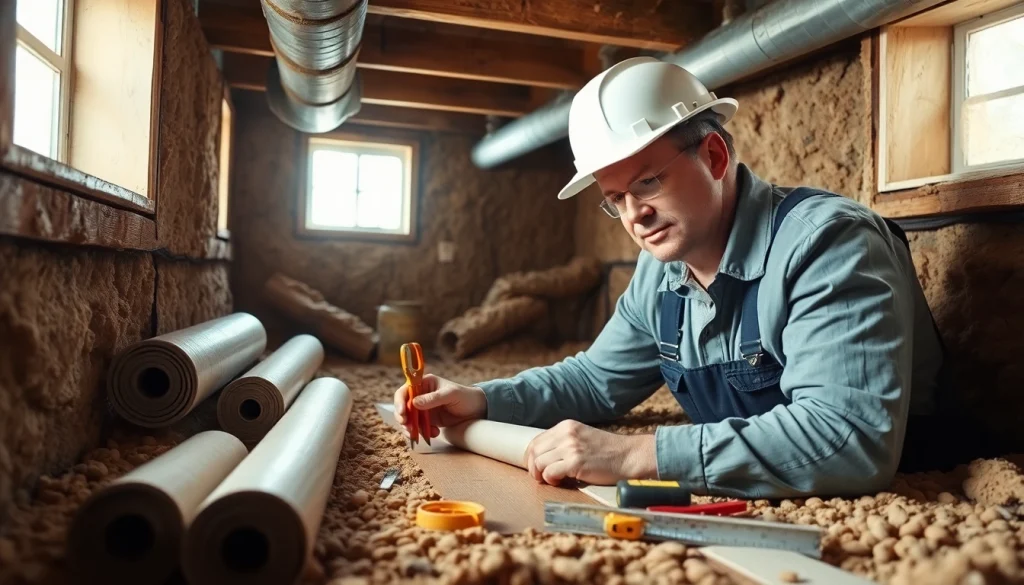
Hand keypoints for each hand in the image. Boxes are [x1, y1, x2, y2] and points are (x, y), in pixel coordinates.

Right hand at [393, 374, 487, 438]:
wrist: (477, 410)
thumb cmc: (465, 396)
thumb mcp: (451, 394)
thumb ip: (434, 398)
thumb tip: (414, 403)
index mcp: (424, 383)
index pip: (405, 390)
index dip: (400, 401)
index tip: (402, 413)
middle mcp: (421, 395)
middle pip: (403, 407)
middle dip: (403, 418)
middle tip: (409, 428)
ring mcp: (423, 409)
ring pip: (409, 419)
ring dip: (412, 428)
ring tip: (422, 434)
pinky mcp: (428, 421)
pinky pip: (418, 428)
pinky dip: (422, 433)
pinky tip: (435, 433)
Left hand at [526, 420, 656, 485]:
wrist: (629, 456)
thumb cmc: (608, 451)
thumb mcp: (582, 438)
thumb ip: (564, 442)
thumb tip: (544, 457)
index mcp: (566, 426)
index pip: (536, 440)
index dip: (532, 457)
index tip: (537, 468)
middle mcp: (566, 433)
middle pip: (534, 451)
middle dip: (533, 467)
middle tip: (542, 477)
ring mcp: (570, 447)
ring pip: (539, 463)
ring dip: (542, 475)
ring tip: (554, 479)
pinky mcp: (575, 462)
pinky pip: (549, 473)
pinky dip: (551, 480)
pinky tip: (561, 481)